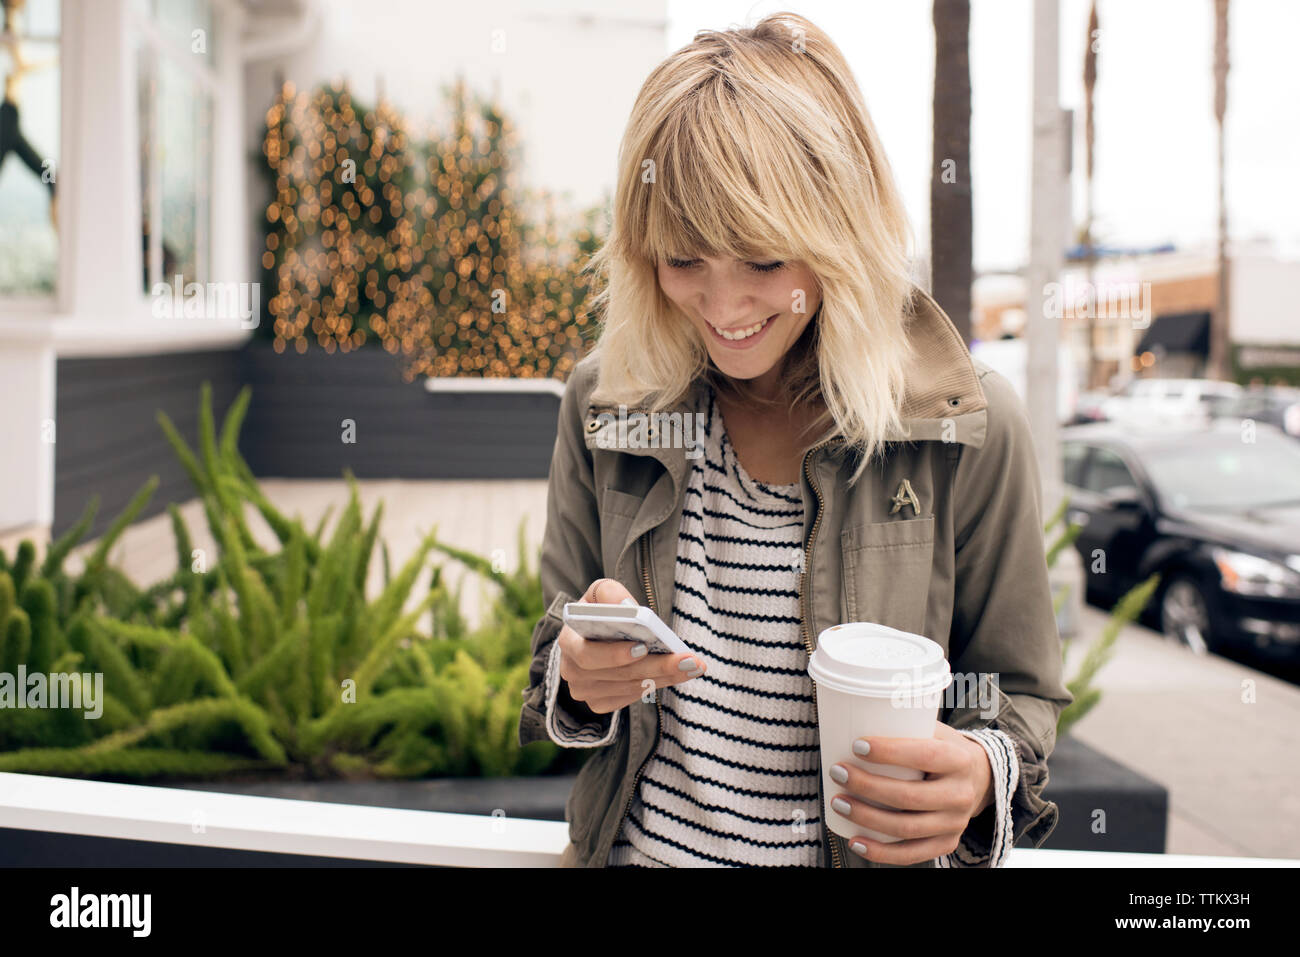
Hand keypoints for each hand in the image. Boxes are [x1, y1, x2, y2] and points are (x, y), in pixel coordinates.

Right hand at [557, 578, 706, 713]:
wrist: (591, 636)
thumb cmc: (598, 611)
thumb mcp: (598, 593)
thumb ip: (609, 593)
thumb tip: (626, 607)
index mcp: (568, 642)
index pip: (587, 654)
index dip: (614, 654)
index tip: (644, 646)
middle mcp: (572, 672)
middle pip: (618, 675)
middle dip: (656, 666)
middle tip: (688, 660)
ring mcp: (585, 691)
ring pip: (630, 688)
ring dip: (665, 677)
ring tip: (693, 665)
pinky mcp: (600, 703)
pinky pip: (631, 697)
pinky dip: (657, 684)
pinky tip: (680, 673)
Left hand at [828, 721, 993, 864]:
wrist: (979, 778)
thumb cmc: (943, 748)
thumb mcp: (934, 730)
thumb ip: (905, 724)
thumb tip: (853, 712)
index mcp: (958, 760)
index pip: (924, 756)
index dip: (889, 752)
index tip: (856, 745)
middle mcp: (960, 794)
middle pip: (909, 796)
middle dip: (867, 787)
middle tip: (837, 773)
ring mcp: (954, 823)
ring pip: (906, 828)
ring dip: (866, 818)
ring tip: (838, 803)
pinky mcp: (946, 843)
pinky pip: (911, 854)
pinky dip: (880, 852)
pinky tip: (855, 842)